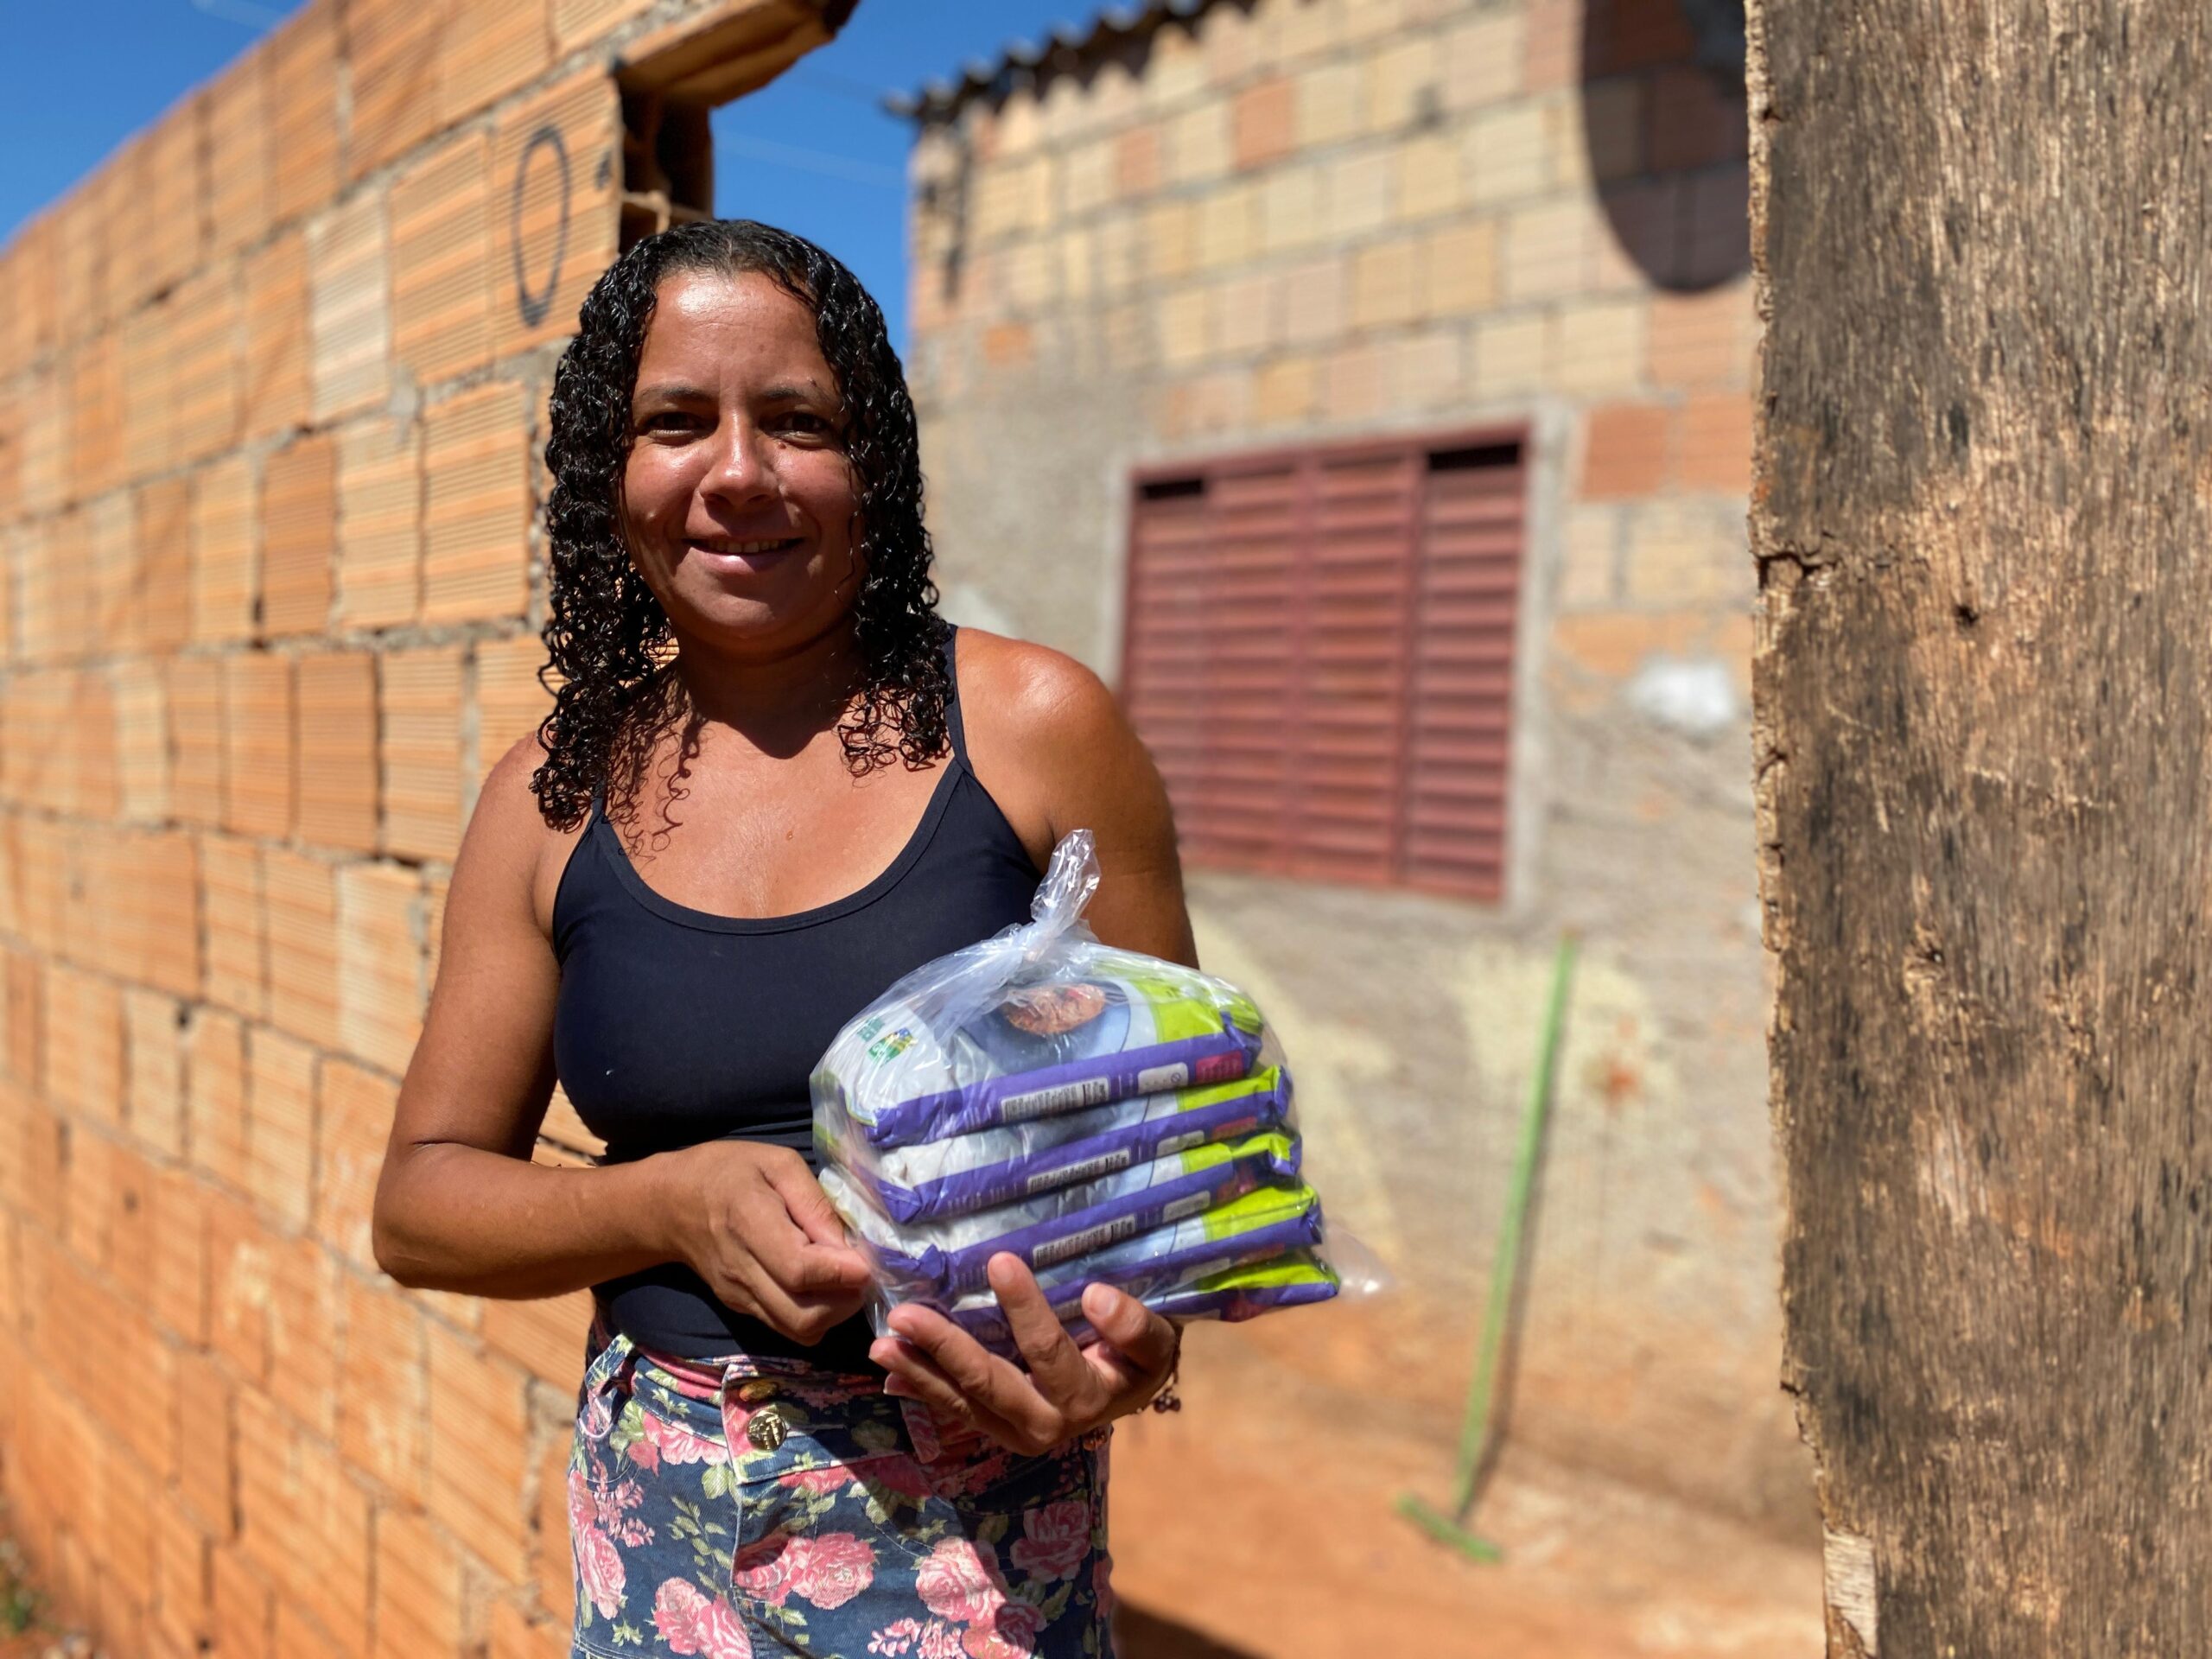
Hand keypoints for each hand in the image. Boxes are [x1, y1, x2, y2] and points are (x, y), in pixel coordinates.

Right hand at [656, 1141, 874, 1344]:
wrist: (671, 1204)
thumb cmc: (729, 1171)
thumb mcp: (777, 1163)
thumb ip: (813, 1202)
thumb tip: (847, 1244)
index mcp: (749, 1223)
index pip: (798, 1269)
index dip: (840, 1273)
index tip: (868, 1262)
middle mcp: (742, 1270)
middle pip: (803, 1315)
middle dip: (846, 1302)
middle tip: (863, 1273)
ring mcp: (740, 1295)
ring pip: (799, 1330)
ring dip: (834, 1314)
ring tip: (847, 1281)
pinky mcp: (742, 1308)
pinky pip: (787, 1327)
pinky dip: (816, 1317)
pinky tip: (825, 1288)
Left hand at [868, 1253, 1179, 1455]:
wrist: (1131, 1386)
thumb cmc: (1140, 1353)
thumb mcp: (1154, 1341)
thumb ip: (1134, 1326)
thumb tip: (1095, 1298)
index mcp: (1086, 1399)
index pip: (1048, 1352)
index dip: (1025, 1309)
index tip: (1000, 1261)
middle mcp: (1045, 1425)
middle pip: (989, 1384)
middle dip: (945, 1348)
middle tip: (906, 1315)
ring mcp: (1014, 1430)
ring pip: (961, 1401)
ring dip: (919, 1370)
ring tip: (881, 1344)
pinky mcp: (995, 1425)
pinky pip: (954, 1408)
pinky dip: (921, 1388)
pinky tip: (890, 1370)